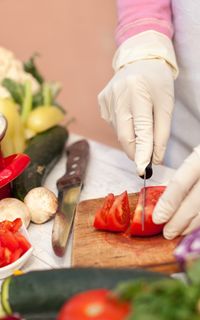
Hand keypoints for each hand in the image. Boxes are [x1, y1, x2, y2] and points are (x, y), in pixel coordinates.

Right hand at [98, 59, 173, 175]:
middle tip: (144, 159)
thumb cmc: (157, 83)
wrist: (140, 60)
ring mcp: (107, 99)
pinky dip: (124, 126)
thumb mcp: (166, 105)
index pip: (141, 129)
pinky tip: (130, 113)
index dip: (142, 151)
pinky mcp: (102, 102)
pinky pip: (113, 124)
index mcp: (138, 91)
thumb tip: (155, 159)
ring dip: (131, 137)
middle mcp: (118, 95)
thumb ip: (162, 133)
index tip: (142, 169)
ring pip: (119, 132)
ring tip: (140, 119)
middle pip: (124, 135)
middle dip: (135, 152)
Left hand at [153, 146, 199, 238]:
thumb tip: (164, 201)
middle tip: (167, 232)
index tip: (157, 217)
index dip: (167, 203)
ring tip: (179, 232)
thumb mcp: (197, 158)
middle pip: (194, 203)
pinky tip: (194, 226)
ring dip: (192, 225)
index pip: (180, 184)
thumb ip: (184, 176)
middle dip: (178, 221)